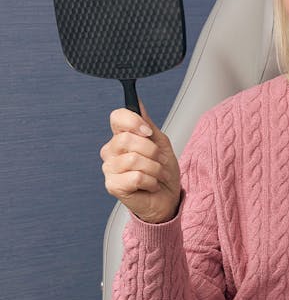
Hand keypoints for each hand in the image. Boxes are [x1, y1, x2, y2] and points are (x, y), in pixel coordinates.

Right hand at [100, 104, 180, 223]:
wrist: (167, 197)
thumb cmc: (163, 170)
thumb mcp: (160, 142)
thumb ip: (147, 123)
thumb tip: (137, 103)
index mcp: (121, 137)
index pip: (117, 117)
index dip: (133, 121)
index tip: (148, 131)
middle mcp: (111, 151)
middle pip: (127, 139)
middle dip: (151, 150)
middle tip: (158, 160)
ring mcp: (109, 169)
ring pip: (133, 159)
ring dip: (154, 168)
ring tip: (156, 174)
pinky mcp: (112, 186)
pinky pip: (136, 176)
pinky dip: (151, 181)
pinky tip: (150, 185)